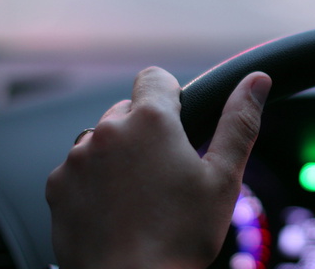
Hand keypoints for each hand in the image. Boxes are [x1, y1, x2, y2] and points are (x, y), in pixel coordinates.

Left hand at [46, 67, 271, 268]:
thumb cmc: (181, 236)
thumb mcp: (223, 178)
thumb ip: (239, 122)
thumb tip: (257, 81)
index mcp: (152, 121)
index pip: (155, 77)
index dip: (171, 95)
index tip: (179, 122)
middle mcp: (108, 131)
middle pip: (128, 110)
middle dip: (146, 131)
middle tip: (166, 171)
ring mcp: (78, 158)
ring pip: (102, 139)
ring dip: (118, 154)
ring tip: (140, 194)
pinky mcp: (58, 186)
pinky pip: (78, 168)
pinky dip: (95, 180)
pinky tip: (115, 209)